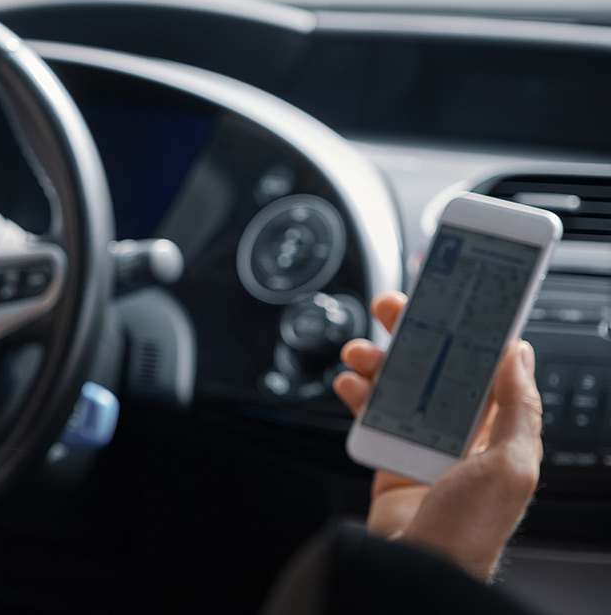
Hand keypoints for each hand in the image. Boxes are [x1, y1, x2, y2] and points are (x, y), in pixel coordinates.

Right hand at [333, 291, 543, 581]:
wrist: (417, 568)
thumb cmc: (469, 529)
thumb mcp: (510, 465)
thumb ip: (517, 408)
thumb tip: (519, 354)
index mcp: (497, 431)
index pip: (483, 367)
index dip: (465, 331)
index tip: (448, 300)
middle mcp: (459, 435)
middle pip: (434, 367)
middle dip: (411, 333)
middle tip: (390, 308)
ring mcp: (420, 445)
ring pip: (396, 384)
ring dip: (376, 360)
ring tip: (358, 351)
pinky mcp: (387, 457)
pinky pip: (370, 414)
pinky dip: (356, 393)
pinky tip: (348, 384)